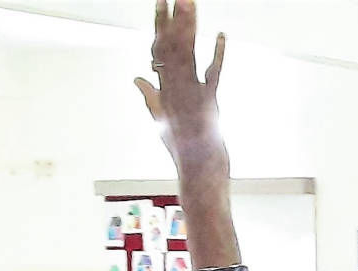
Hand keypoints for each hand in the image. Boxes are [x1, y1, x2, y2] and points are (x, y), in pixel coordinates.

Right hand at [134, 0, 228, 182]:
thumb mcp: (160, 119)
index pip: (159, 48)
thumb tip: (137, 78)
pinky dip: (217, 55)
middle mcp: (174, 87)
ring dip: (189, 28)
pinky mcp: (208, 102)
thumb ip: (149, 95)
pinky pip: (212, 74)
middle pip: (171, 46)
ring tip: (190, 3)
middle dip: (173, 18)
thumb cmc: (180, 145)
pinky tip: (220, 35)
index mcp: (163, 87)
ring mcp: (190, 94)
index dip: (160, 23)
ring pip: (187, 54)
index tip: (160, 1)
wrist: (198, 167)